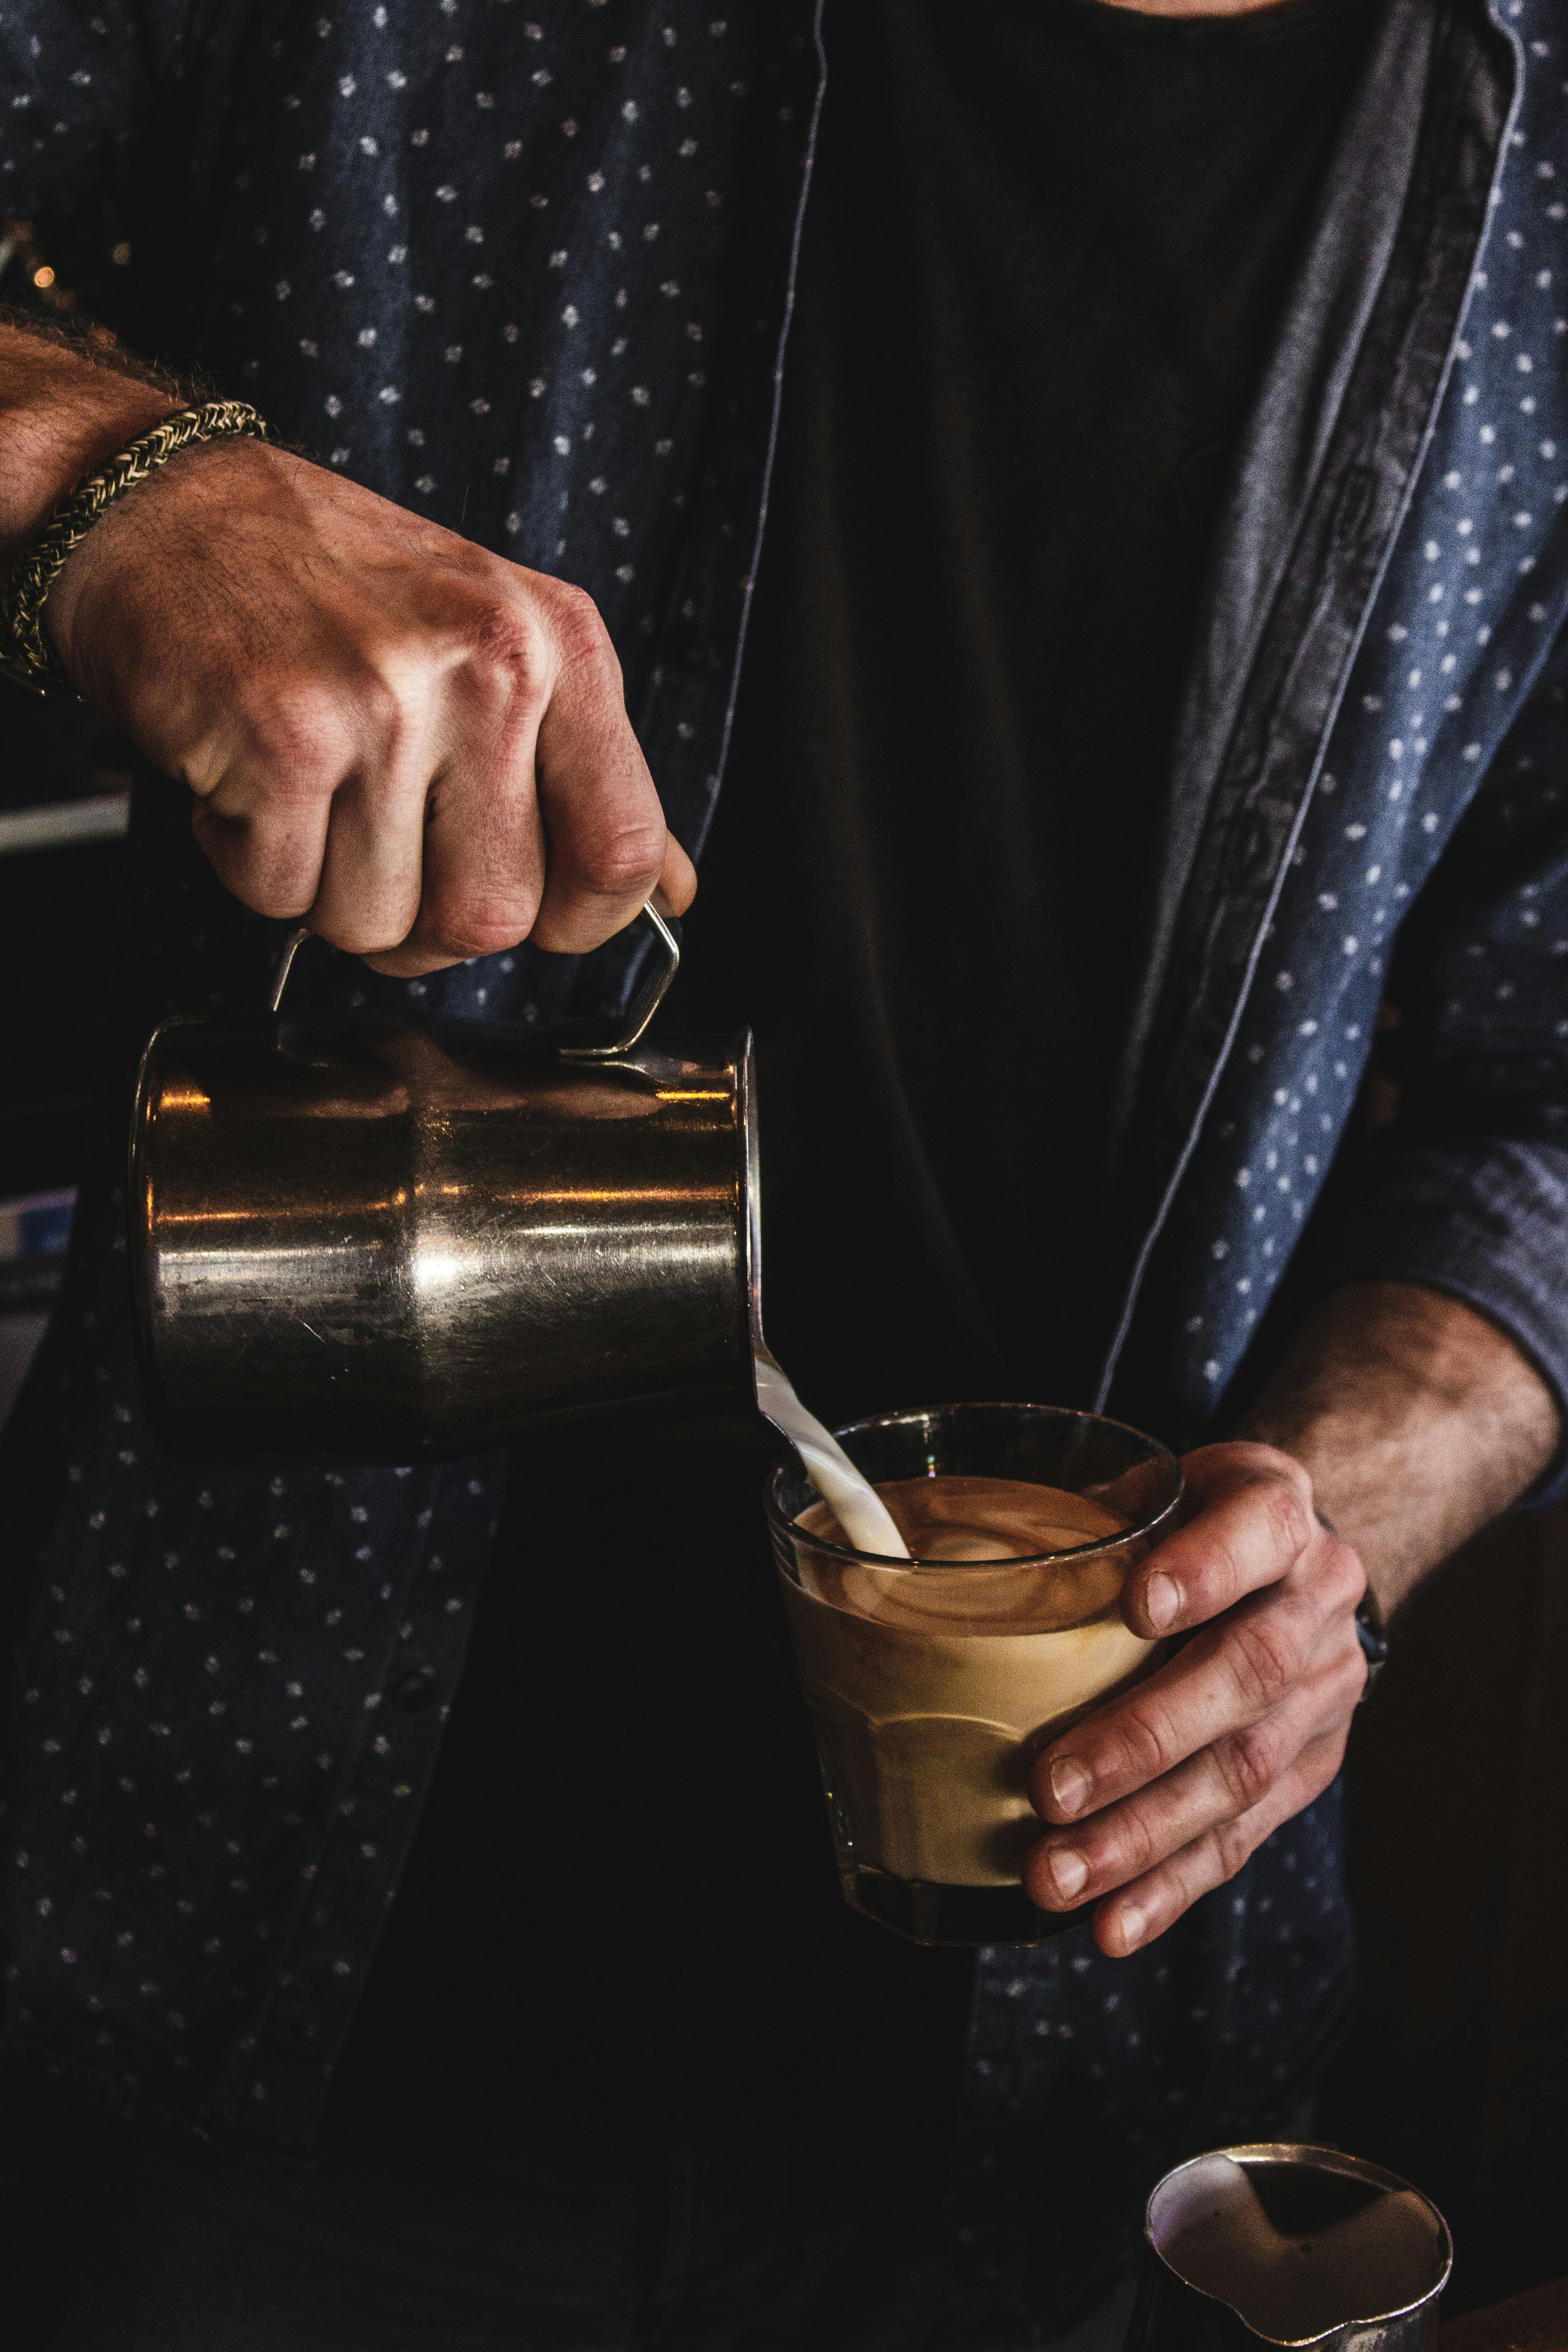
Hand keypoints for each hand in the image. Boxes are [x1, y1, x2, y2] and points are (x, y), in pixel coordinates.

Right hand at [48, 435, 694, 975]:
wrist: (166, 509)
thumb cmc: (333, 591)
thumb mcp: (498, 645)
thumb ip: (588, 775)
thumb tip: (671, 891)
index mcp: (560, 646)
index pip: (620, 854)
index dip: (573, 922)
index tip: (523, 907)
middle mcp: (490, 665)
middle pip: (493, 919)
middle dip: (424, 925)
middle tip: (376, 850)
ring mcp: (386, 699)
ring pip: (378, 924)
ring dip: (326, 893)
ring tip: (305, 796)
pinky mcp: (282, 736)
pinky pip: (282, 895)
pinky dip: (250, 866)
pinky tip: (246, 782)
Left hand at [1023, 1442, 1366, 1957]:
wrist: (1295, 1561)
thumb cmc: (1185, 1520)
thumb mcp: (1148, 1489)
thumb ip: (1081, 1525)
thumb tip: (941, 1567)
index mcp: (1276, 1506)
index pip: (1256, 1528)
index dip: (1204, 1569)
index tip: (1137, 1606)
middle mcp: (1318, 1596)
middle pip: (1248, 1670)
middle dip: (1144, 1738)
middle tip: (1050, 1790)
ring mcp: (1325, 1690)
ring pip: (1242, 1770)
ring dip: (1142, 1835)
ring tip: (1057, 1877)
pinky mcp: (1312, 1767)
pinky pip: (1245, 1835)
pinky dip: (1171, 1887)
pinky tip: (1113, 1925)